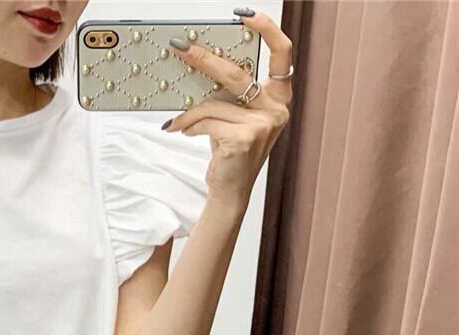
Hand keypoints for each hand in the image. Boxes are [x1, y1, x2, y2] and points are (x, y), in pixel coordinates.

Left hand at [164, 9, 292, 208]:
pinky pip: (208, 121)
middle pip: (237, 74)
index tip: (246, 16)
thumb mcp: (234, 118)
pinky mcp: (244, 139)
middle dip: (205, 59)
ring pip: (215, 103)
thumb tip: (202, 66)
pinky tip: (185, 132)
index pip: (282, 53)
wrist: (230, 191)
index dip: (268, 29)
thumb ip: (229, 95)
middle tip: (181, 48)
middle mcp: (276, 109)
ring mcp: (263, 125)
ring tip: (178, 122)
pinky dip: (190, 126)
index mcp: (278, 98)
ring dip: (190, 112)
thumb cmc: (230, 152)